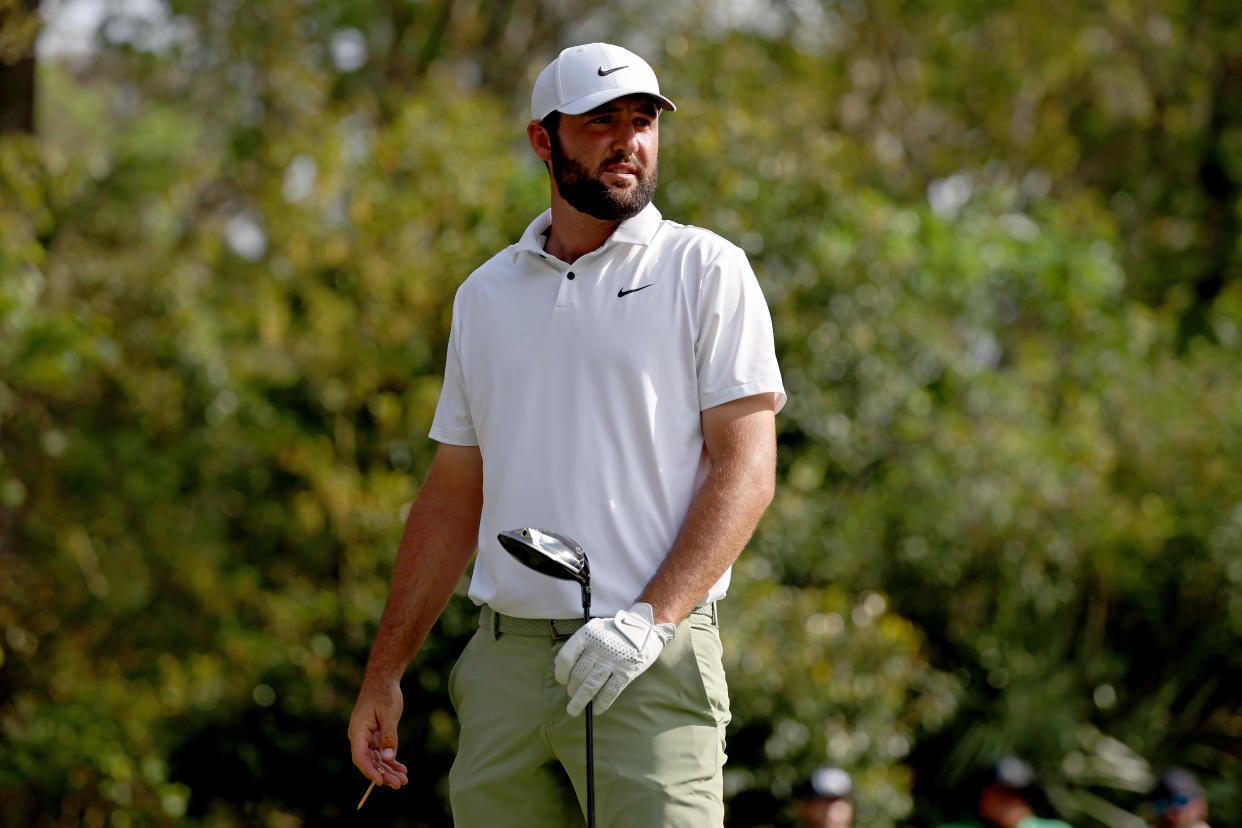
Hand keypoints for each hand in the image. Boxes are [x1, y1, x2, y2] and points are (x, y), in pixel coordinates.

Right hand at [348, 678, 409, 788]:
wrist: (383, 680)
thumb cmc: (384, 693)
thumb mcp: (389, 714)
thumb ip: (389, 736)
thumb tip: (388, 759)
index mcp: (358, 730)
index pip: (360, 756)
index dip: (369, 770)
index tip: (380, 781)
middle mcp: (359, 736)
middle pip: (369, 761)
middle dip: (383, 774)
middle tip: (398, 784)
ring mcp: (366, 737)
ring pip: (376, 759)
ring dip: (388, 770)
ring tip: (403, 781)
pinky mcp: (374, 736)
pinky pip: (381, 752)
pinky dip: (390, 761)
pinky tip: (401, 769)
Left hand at [554, 602, 676, 715]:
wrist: (646, 627)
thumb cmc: (615, 630)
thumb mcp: (595, 629)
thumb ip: (581, 645)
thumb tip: (564, 669)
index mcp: (588, 634)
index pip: (566, 657)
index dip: (561, 672)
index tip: (562, 680)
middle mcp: (599, 647)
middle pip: (578, 675)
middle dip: (572, 689)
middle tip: (572, 695)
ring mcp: (613, 660)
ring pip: (591, 686)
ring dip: (580, 701)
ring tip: (574, 710)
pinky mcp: (626, 672)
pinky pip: (610, 692)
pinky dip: (601, 703)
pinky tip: (596, 710)